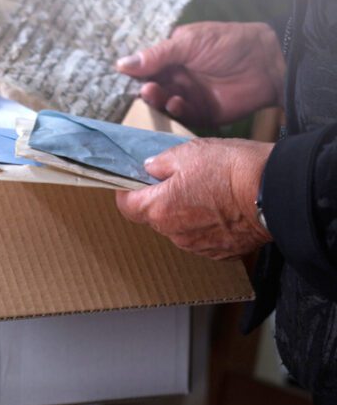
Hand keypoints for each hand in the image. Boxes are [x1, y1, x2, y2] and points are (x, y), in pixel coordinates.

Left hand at [115, 138, 272, 259]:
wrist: (277, 192)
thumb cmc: (232, 169)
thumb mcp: (190, 152)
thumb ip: (162, 163)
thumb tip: (149, 168)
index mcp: (159, 209)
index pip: (127, 206)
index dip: (129, 192)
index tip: (137, 182)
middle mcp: (174, 233)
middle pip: (155, 217)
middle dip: (162, 199)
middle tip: (182, 180)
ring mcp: (197, 246)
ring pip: (180, 229)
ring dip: (186, 213)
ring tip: (209, 193)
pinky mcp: (220, 252)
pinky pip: (204, 238)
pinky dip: (208, 225)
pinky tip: (224, 209)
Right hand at [116, 22, 285, 126]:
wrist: (266, 63)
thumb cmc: (228, 44)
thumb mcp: (190, 42)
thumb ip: (157, 55)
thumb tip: (121, 64)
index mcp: (172, 57)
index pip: (145, 66)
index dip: (133, 73)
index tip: (120, 78)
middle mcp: (177, 77)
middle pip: (150, 87)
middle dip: (144, 89)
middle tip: (145, 88)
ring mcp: (188, 95)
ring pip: (162, 103)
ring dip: (157, 100)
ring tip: (155, 93)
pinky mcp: (199, 112)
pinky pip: (180, 115)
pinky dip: (175, 110)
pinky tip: (177, 103)